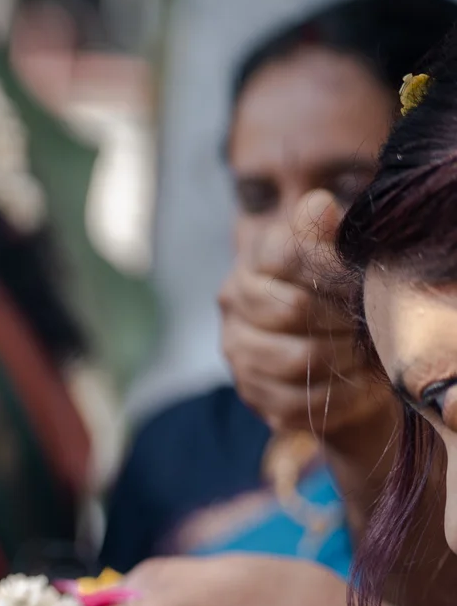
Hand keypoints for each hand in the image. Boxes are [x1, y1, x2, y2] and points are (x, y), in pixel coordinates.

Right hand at [220, 190, 393, 442]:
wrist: (340, 355)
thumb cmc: (342, 298)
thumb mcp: (340, 258)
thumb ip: (327, 234)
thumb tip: (318, 205)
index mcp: (254, 263)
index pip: (282, 255)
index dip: (330, 267)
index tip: (361, 278)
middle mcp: (235, 306)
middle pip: (292, 309)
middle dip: (343, 316)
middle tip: (371, 320)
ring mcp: (240, 352)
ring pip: (295, 359)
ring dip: (344, 357)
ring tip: (367, 352)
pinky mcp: (254, 394)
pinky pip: (298, 401)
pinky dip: (339, 394)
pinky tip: (360, 384)